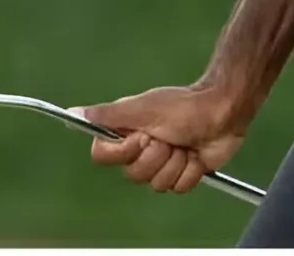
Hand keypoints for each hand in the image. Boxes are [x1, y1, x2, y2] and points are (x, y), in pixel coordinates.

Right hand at [79, 82, 248, 196]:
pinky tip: (195, 154)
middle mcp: (139, 149)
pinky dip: (190, 171)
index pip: (103, 155)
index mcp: (125, 131)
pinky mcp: (181, 175)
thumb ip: (107, 115)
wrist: (220, 113)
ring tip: (183, 143)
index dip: (122, 151)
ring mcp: (161, 164)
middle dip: (155, 156)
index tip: (140, 136)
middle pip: (133, 174)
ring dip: (175, 162)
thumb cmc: (181, 106)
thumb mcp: (141, 109)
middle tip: (167, 136)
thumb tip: (73, 113)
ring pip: (157, 184)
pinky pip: (178, 188)